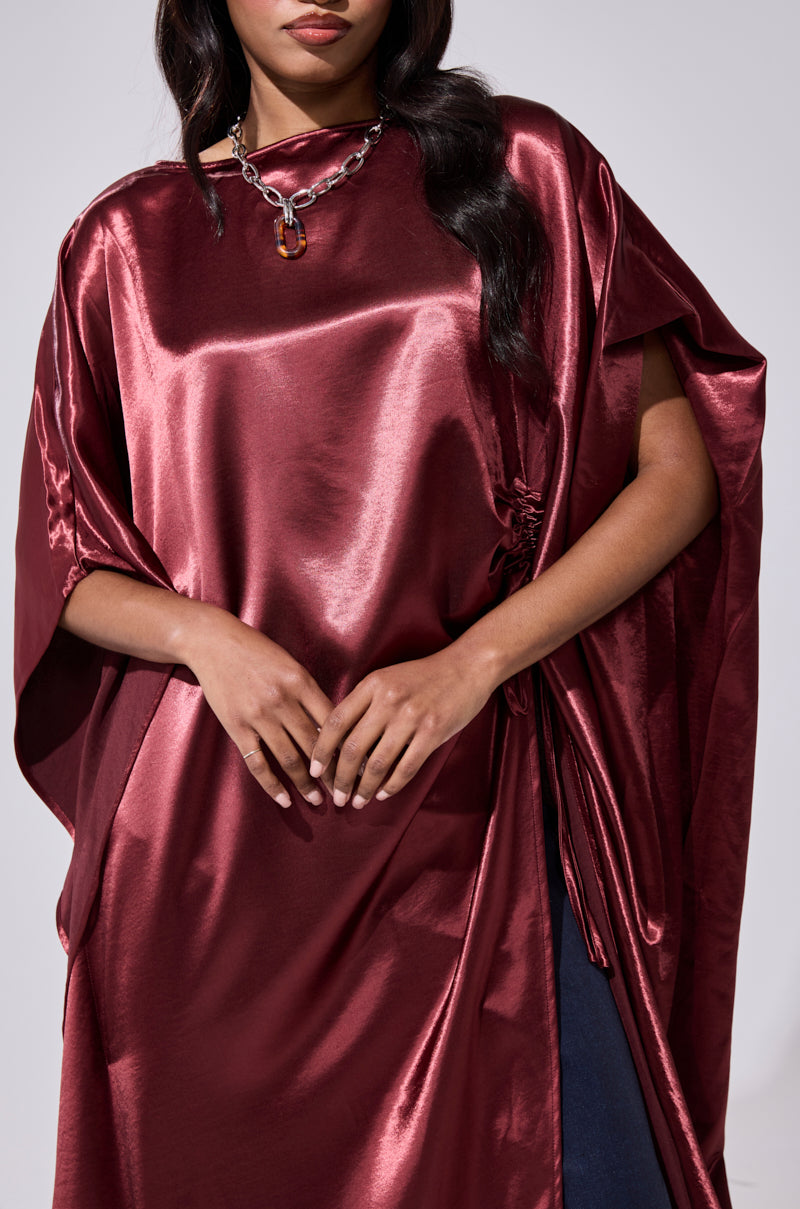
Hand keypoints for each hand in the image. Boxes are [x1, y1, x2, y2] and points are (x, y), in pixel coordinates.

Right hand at [182, 605, 335, 807]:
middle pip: (314, 745)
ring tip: (318, 800)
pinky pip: (257, 764)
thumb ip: (310, 693)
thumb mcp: (290, 664)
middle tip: (345, 791)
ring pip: (289, 759)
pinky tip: (284, 800)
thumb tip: (334, 726)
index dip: (349, 747)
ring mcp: (258, 716)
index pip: (333, 722)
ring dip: (306, 784)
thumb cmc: (257, 652)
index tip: (361, 765)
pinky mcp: (237, 727)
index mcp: (301, 682)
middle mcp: (282, 700)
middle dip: (332, 772)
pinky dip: (272, 786)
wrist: (214, 642)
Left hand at [308, 647, 497, 808]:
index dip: (322, 750)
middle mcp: (388, 700)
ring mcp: (411, 717)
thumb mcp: (387, 679)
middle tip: (337, 797)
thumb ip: (363, 704)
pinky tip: (382, 794)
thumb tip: (339, 741)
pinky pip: (406, 767)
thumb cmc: (424, 676)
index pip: (336, 721)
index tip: (315, 770)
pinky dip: (392, 786)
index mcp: (372, 685)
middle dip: (341, 778)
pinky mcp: (433, 732)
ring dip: (364, 788)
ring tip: (357, 802)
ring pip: (378, 763)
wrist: (467, 666)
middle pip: (354, 748)